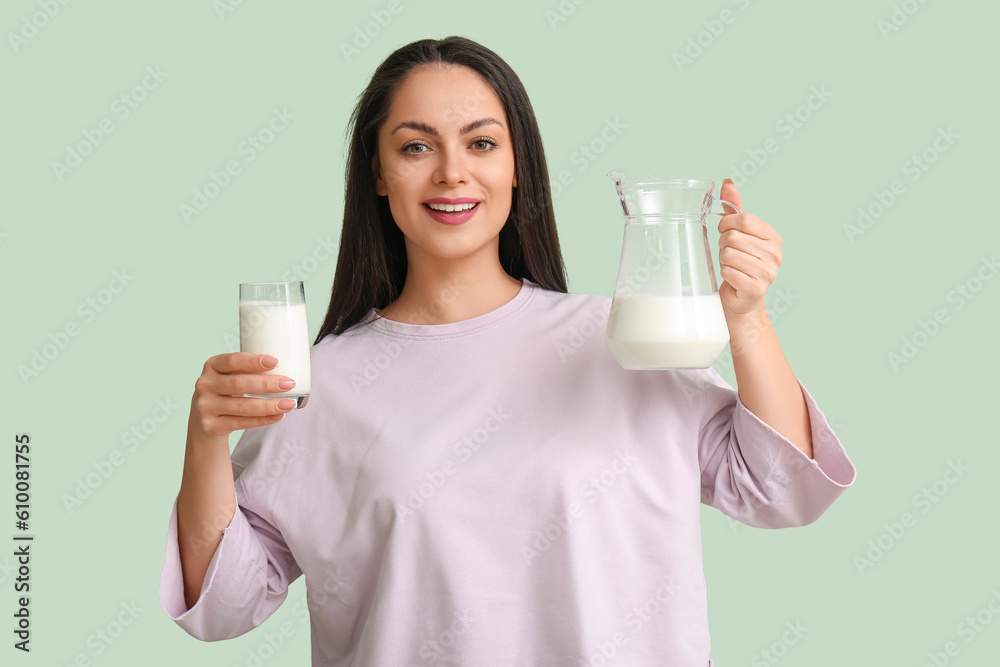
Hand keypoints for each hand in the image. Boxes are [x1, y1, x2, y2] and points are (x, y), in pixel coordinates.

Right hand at [189, 352, 298, 441]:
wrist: (206, 421)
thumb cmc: (230, 391)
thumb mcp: (234, 375)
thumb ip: (258, 368)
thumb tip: (306, 359)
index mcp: (212, 365)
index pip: (232, 360)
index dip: (253, 361)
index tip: (276, 361)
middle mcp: (205, 384)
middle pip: (239, 384)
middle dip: (267, 384)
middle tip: (289, 384)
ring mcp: (205, 406)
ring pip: (242, 406)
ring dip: (269, 405)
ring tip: (289, 403)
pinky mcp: (210, 426)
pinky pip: (240, 423)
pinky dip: (262, 420)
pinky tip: (278, 416)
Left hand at [717, 180, 781, 316]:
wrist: (742, 297)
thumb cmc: (740, 262)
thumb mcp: (738, 233)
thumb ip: (734, 208)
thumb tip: (727, 182)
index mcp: (773, 237)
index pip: (744, 219)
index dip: (727, 223)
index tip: (724, 230)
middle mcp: (775, 254)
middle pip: (734, 237)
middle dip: (723, 244)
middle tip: (728, 252)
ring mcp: (768, 272)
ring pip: (729, 254)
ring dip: (723, 259)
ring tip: (731, 265)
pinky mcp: (756, 288)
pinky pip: (728, 272)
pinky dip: (724, 273)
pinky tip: (732, 277)